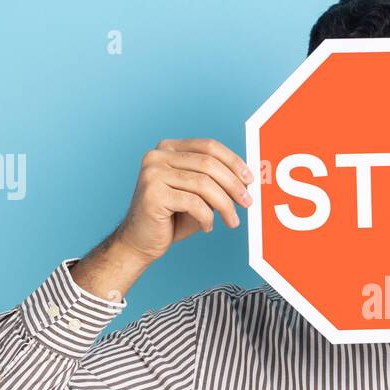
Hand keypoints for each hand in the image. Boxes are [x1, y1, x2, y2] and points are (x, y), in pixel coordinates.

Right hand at [116, 138, 252, 262]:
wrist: (139, 242)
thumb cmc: (172, 219)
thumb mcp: (198, 195)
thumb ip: (217, 182)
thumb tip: (247, 180)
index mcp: (168, 149)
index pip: (209, 146)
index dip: (234, 161)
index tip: (250, 179)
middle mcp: (157, 156)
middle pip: (209, 164)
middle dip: (234, 185)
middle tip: (248, 203)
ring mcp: (152, 174)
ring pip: (204, 184)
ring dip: (225, 205)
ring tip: (233, 221)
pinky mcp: (152, 194)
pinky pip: (194, 203)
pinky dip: (207, 217)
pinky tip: (207, 226)